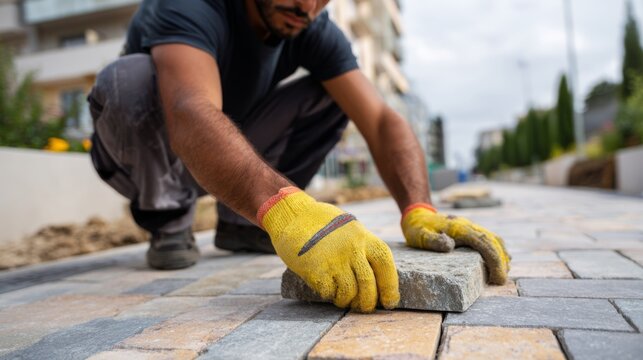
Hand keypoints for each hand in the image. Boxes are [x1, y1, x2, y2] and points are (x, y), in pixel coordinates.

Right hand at [258, 187, 398, 312]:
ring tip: (343, 299)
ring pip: (349, 293)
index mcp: (363, 237)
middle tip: (364, 308)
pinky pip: (328, 292)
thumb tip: (376, 275)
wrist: (292, 215)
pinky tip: (327, 288)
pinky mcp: (316, 270)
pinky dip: (329, 295)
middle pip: (368, 285)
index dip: (390, 287)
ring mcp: (334, 260)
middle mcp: (352, 249)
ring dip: (347, 301)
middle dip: (368, 302)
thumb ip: (363, 248)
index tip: (390, 301)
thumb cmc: (322, 223)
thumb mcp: (350, 228)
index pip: (385, 265)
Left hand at [401, 203, 510, 283]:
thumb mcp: (420, 235)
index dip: (494, 260)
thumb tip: (451, 246)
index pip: (484, 243)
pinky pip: (488, 238)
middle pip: (493, 242)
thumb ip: (434, 241)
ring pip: (493, 239)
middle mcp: (468, 226)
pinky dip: (497, 249)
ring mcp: (470, 227)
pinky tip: (501, 260)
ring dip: (501, 255)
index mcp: (459, 228)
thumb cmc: (418, 227)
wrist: (418, 213)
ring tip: (503, 272)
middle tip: (501, 280)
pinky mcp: (469, 230)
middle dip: (501, 261)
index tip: (498, 276)